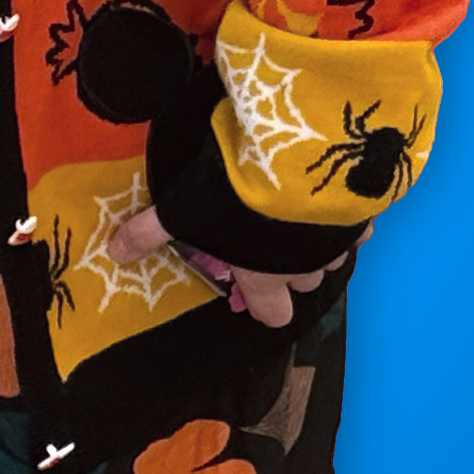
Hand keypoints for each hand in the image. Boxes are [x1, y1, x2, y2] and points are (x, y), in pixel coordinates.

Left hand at [106, 205, 344, 329]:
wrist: (298, 160)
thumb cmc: (236, 198)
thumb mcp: (181, 211)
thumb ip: (149, 233)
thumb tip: (113, 253)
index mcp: (266, 275)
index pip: (273, 313)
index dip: (264, 305)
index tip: (254, 293)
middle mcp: (308, 267)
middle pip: (304, 281)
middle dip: (289, 266)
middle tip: (266, 237)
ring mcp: (339, 240)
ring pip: (331, 253)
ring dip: (315, 238)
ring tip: (293, 211)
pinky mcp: (360, 208)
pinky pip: (355, 219)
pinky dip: (341, 211)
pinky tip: (324, 191)